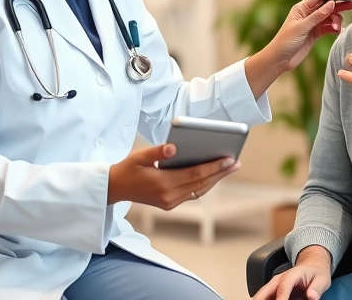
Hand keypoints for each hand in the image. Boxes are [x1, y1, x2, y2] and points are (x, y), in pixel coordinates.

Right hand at [106, 144, 239, 208]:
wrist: (115, 188)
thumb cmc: (128, 169)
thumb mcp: (140, 156)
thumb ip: (158, 151)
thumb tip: (174, 147)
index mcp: (163, 184)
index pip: (195, 174)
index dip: (214, 167)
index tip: (229, 160)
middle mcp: (169, 196)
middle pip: (201, 183)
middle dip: (220, 173)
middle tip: (236, 163)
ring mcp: (170, 202)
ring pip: (199, 190)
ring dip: (215, 179)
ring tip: (229, 168)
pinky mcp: (170, 204)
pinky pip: (193, 193)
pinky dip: (204, 184)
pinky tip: (212, 175)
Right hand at [252, 245, 331, 299]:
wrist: (312, 265)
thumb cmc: (316, 273)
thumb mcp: (322, 280)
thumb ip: (316, 288)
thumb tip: (312, 297)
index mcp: (292, 275)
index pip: (284, 287)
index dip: (281, 298)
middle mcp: (280, 279)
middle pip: (265, 290)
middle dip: (259, 299)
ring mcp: (275, 285)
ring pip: (262, 295)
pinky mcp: (274, 291)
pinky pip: (266, 298)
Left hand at [265, 0, 351, 73]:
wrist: (279, 60)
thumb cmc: (285, 42)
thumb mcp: (302, 28)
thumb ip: (317, 16)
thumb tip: (331, 3)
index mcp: (302, 8)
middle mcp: (308, 14)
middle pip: (328, 5)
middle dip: (340, 5)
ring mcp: (312, 24)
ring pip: (330, 17)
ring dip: (336, 21)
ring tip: (336, 28)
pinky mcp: (315, 34)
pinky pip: (329, 27)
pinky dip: (334, 28)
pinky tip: (336, 31)